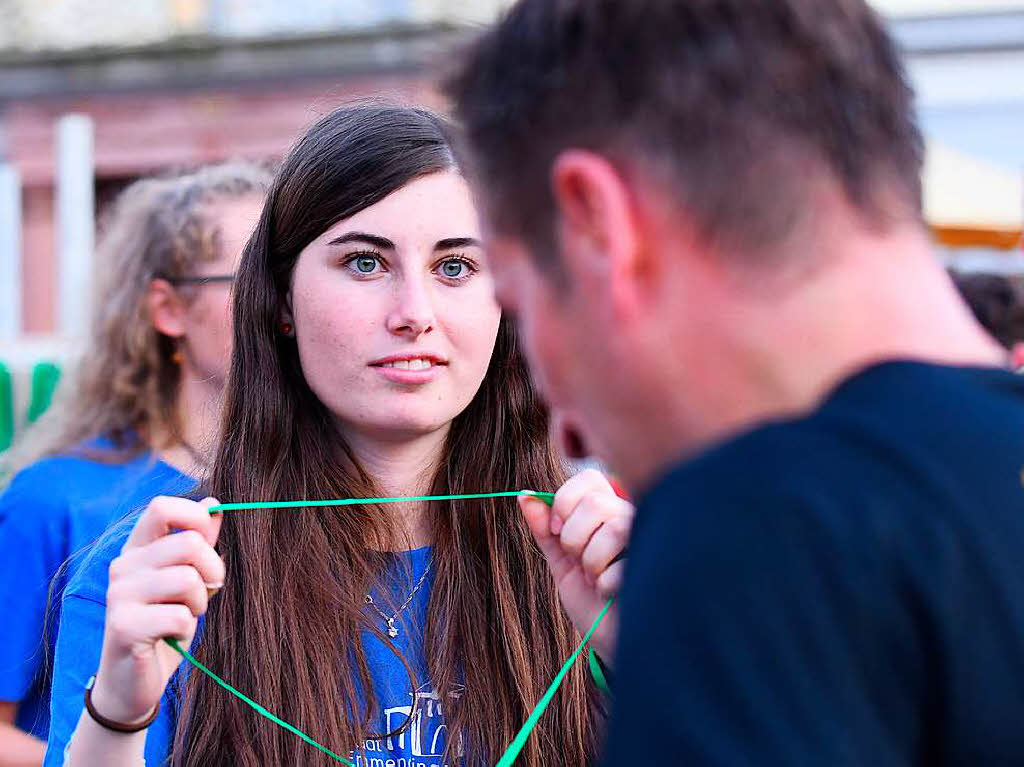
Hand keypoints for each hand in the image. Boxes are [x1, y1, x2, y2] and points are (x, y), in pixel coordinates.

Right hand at [89, 496, 223, 725]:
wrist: (133, 681)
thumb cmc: (164, 623)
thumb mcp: (187, 579)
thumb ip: (199, 542)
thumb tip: (214, 503)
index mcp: (138, 548)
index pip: (162, 506)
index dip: (195, 517)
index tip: (208, 544)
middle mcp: (123, 566)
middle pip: (189, 543)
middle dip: (213, 570)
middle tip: (206, 593)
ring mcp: (119, 595)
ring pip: (187, 579)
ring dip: (199, 602)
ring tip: (185, 615)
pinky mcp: (124, 626)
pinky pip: (179, 615)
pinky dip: (186, 628)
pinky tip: (172, 635)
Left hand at [519, 469, 632, 664]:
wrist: (612, 641)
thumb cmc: (592, 600)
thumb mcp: (562, 563)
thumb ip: (545, 530)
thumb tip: (525, 496)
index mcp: (611, 512)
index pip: (589, 478)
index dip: (565, 501)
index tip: (556, 531)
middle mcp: (634, 520)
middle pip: (596, 503)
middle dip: (573, 537)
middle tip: (578, 561)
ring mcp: (651, 542)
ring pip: (613, 529)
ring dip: (591, 561)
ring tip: (596, 578)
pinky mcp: (660, 568)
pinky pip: (625, 564)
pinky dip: (606, 584)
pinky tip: (612, 594)